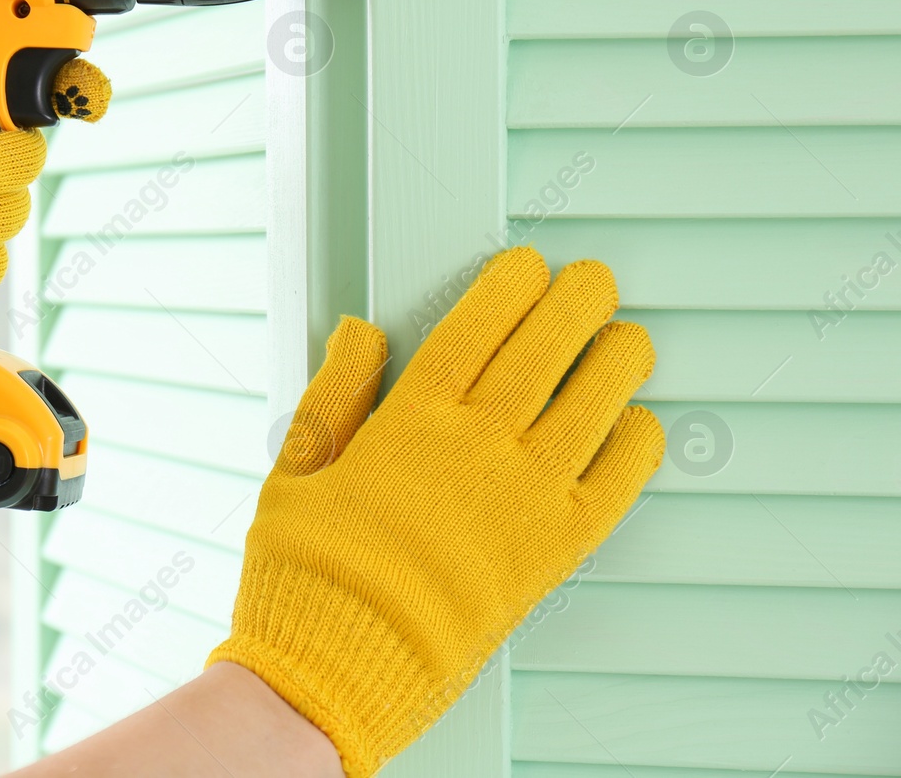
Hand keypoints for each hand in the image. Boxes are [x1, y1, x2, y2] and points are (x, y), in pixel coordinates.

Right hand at [209, 247, 661, 775]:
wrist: (340, 668)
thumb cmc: (310, 576)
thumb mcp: (295, 472)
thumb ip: (332, 396)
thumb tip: (359, 335)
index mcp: (410, 422)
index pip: (476, 327)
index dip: (509, 287)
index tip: (528, 265)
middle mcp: (475, 448)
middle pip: (545, 351)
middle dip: (577, 305)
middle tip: (595, 282)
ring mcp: (520, 498)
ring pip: (593, 406)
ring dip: (618, 364)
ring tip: (631, 339)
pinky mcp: (551, 552)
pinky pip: (613, 485)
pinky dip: (635, 448)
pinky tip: (639, 423)